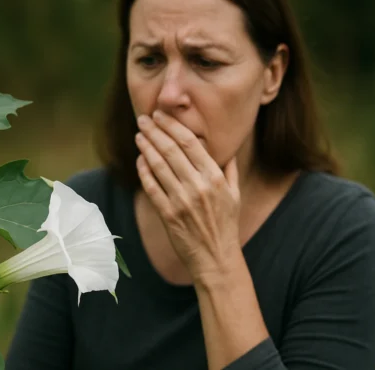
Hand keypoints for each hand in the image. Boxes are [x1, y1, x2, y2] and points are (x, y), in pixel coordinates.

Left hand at [135, 110, 241, 283]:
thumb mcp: (235, 195)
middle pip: (171, 150)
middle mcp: (198, 186)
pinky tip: (139, 160)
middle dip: (155, 131)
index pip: (190, 143)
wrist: (216, 258)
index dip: (172, 126)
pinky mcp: (168, 215)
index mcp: (215, 178)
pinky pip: (151, 188)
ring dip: (146, 147)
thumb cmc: (226, 225)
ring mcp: (181, 201)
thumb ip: (229, 169)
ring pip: (158, 166)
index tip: (161, 115)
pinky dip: (143, 172)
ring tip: (139, 135)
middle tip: (143, 118)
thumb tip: (227, 148)